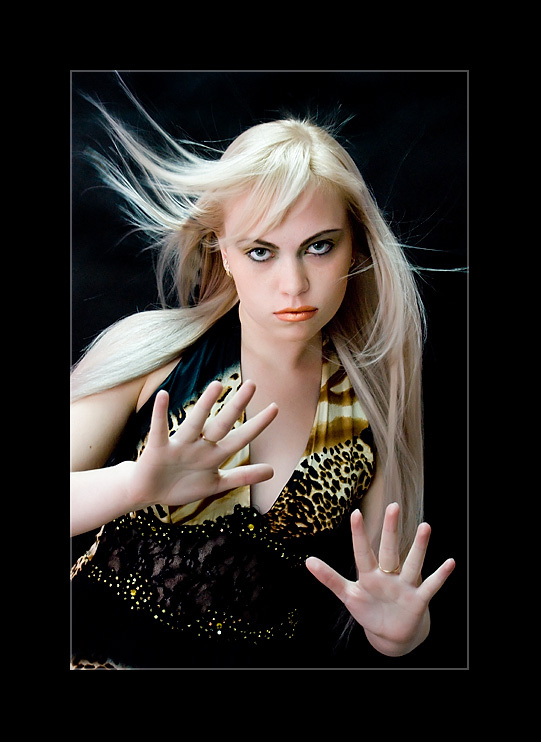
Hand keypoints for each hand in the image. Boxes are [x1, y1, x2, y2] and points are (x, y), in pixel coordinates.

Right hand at [127, 379, 277, 509]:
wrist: (149, 493)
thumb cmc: (183, 485)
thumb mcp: (216, 484)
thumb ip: (242, 476)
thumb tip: (273, 471)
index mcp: (214, 454)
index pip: (241, 437)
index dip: (257, 425)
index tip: (275, 407)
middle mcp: (200, 446)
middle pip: (222, 424)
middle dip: (237, 407)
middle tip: (252, 384)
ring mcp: (179, 446)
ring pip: (195, 423)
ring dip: (205, 405)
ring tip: (217, 386)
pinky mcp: (158, 448)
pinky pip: (159, 429)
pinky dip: (159, 413)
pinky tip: (163, 395)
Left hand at [305, 503, 454, 655]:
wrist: (391, 634)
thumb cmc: (369, 608)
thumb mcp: (348, 595)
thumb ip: (330, 578)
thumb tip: (307, 561)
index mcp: (369, 574)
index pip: (362, 552)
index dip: (358, 535)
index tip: (355, 513)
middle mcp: (388, 575)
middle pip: (389, 550)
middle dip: (390, 530)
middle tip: (393, 506)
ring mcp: (404, 586)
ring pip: (412, 563)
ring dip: (419, 547)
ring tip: (425, 526)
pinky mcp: (418, 600)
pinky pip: (431, 586)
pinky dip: (440, 576)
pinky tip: (450, 562)